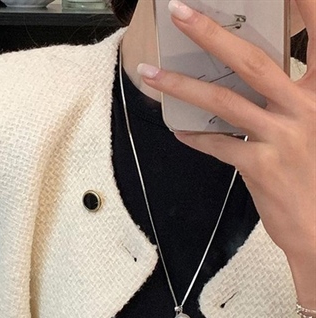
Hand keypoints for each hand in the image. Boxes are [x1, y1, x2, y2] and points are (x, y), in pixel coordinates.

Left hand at [138, 0, 315, 263]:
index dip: (302, 7)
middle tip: (180, 12)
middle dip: (211, 33)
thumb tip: (260, 83)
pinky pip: (219, 145)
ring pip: (223, 102)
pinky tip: (180, 132)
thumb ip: (297, 102)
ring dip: (182, 86)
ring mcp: (282, 137)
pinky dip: (197, 138)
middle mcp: (305, 108)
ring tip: (151, 74)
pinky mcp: (260, 167)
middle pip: (253, 61)